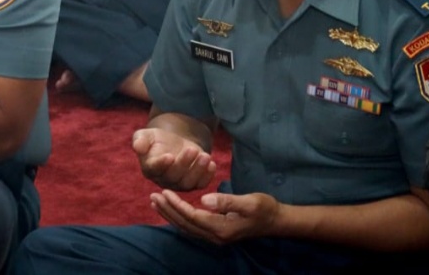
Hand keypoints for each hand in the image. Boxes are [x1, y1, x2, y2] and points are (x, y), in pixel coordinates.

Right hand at [132, 128, 215, 190]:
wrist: (173, 141)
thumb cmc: (157, 139)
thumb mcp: (146, 135)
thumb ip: (140, 140)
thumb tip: (138, 146)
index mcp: (150, 169)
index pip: (154, 169)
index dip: (161, 164)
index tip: (169, 156)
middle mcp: (163, 180)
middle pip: (173, 176)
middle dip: (184, 163)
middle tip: (192, 150)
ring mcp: (179, 184)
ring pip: (188, 183)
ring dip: (198, 170)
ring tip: (205, 156)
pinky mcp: (193, 183)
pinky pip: (200, 184)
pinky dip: (207, 176)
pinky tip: (212, 164)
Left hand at [150, 190, 280, 244]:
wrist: (275, 221)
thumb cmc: (264, 208)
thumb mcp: (249, 202)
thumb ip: (226, 201)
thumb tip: (204, 199)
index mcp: (221, 228)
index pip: (193, 217)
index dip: (177, 205)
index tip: (164, 192)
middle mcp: (215, 236)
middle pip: (186, 224)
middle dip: (168, 211)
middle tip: (153, 196)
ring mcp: (215, 237)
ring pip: (187, 227)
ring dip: (171, 215)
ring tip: (156, 203)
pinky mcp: (216, 232)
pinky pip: (192, 227)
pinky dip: (179, 218)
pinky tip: (172, 210)